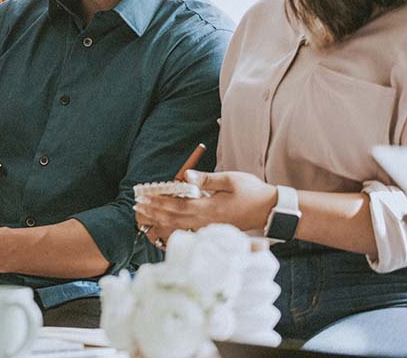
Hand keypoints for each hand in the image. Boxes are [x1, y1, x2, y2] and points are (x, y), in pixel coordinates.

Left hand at [134, 170, 278, 242]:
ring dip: (159, 221)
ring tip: (144, 216)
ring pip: (178, 227)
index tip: (143, 197)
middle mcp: (206, 220)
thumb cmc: (252, 192)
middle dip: (153, 213)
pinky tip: (163, 225)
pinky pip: (187, 231)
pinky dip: (172, 228)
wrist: (270, 210)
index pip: (177, 206)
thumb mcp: (231, 179)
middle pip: (173, 219)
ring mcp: (209, 227)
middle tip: (137, 207)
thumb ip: (207, 178)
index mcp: (209, 208)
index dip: (158, 202)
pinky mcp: (212, 229)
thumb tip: (186, 175)